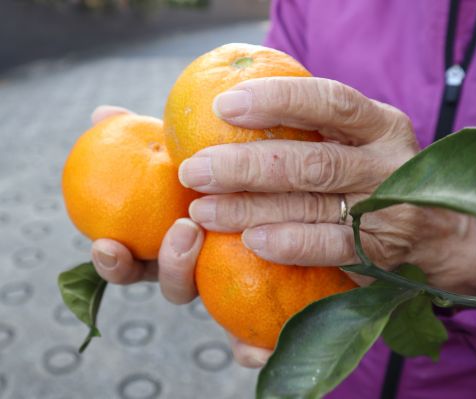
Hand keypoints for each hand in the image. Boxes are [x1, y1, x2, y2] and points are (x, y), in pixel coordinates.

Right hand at [88, 106, 270, 368]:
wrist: (283, 175)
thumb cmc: (223, 163)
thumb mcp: (186, 147)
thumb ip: (146, 137)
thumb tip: (99, 111)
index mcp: (173, 242)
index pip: (134, 262)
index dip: (113, 262)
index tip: (106, 243)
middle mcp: (204, 266)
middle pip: (176, 287)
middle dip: (170, 268)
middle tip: (183, 231)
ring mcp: (238, 279)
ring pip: (217, 306)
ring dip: (220, 281)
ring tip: (226, 241)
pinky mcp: (277, 294)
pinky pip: (265, 331)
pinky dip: (255, 344)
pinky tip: (256, 346)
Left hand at [178, 77, 475, 364]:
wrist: (443, 230)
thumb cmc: (382, 175)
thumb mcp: (364, 140)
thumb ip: (321, 129)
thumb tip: (241, 112)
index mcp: (381, 125)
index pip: (330, 101)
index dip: (278, 100)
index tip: (225, 105)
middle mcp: (389, 163)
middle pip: (313, 160)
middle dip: (247, 164)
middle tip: (196, 169)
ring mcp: (388, 209)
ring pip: (313, 204)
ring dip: (252, 207)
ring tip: (204, 208)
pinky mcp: (382, 251)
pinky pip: (331, 246)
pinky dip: (290, 243)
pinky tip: (251, 240)